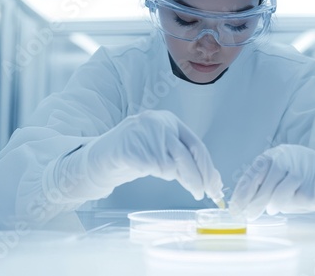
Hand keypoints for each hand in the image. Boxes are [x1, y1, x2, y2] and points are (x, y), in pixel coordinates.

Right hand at [87, 110, 222, 200]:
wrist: (100, 156)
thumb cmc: (136, 155)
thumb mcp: (164, 152)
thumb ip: (186, 160)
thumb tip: (215, 180)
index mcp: (169, 120)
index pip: (197, 145)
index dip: (207, 168)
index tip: (214, 187)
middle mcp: (158, 122)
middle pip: (187, 156)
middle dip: (197, 179)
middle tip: (200, 194)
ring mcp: (143, 133)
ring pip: (171, 165)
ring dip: (170, 174)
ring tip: (156, 169)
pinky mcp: (130, 147)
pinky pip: (154, 168)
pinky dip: (154, 172)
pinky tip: (142, 166)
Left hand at [229, 144, 314, 223]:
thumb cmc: (295, 177)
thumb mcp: (276, 173)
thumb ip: (260, 183)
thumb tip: (240, 204)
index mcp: (272, 155)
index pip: (253, 173)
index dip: (242, 192)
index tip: (235, 208)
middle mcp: (286, 159)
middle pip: (265, 184)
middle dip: (255, 203)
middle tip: (249, 216)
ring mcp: (301, 171)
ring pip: (279, 194)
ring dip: (272, 205)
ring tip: (272, 208)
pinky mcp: (313, 186)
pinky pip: (295, 201)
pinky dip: (291, 205)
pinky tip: (294, 200)